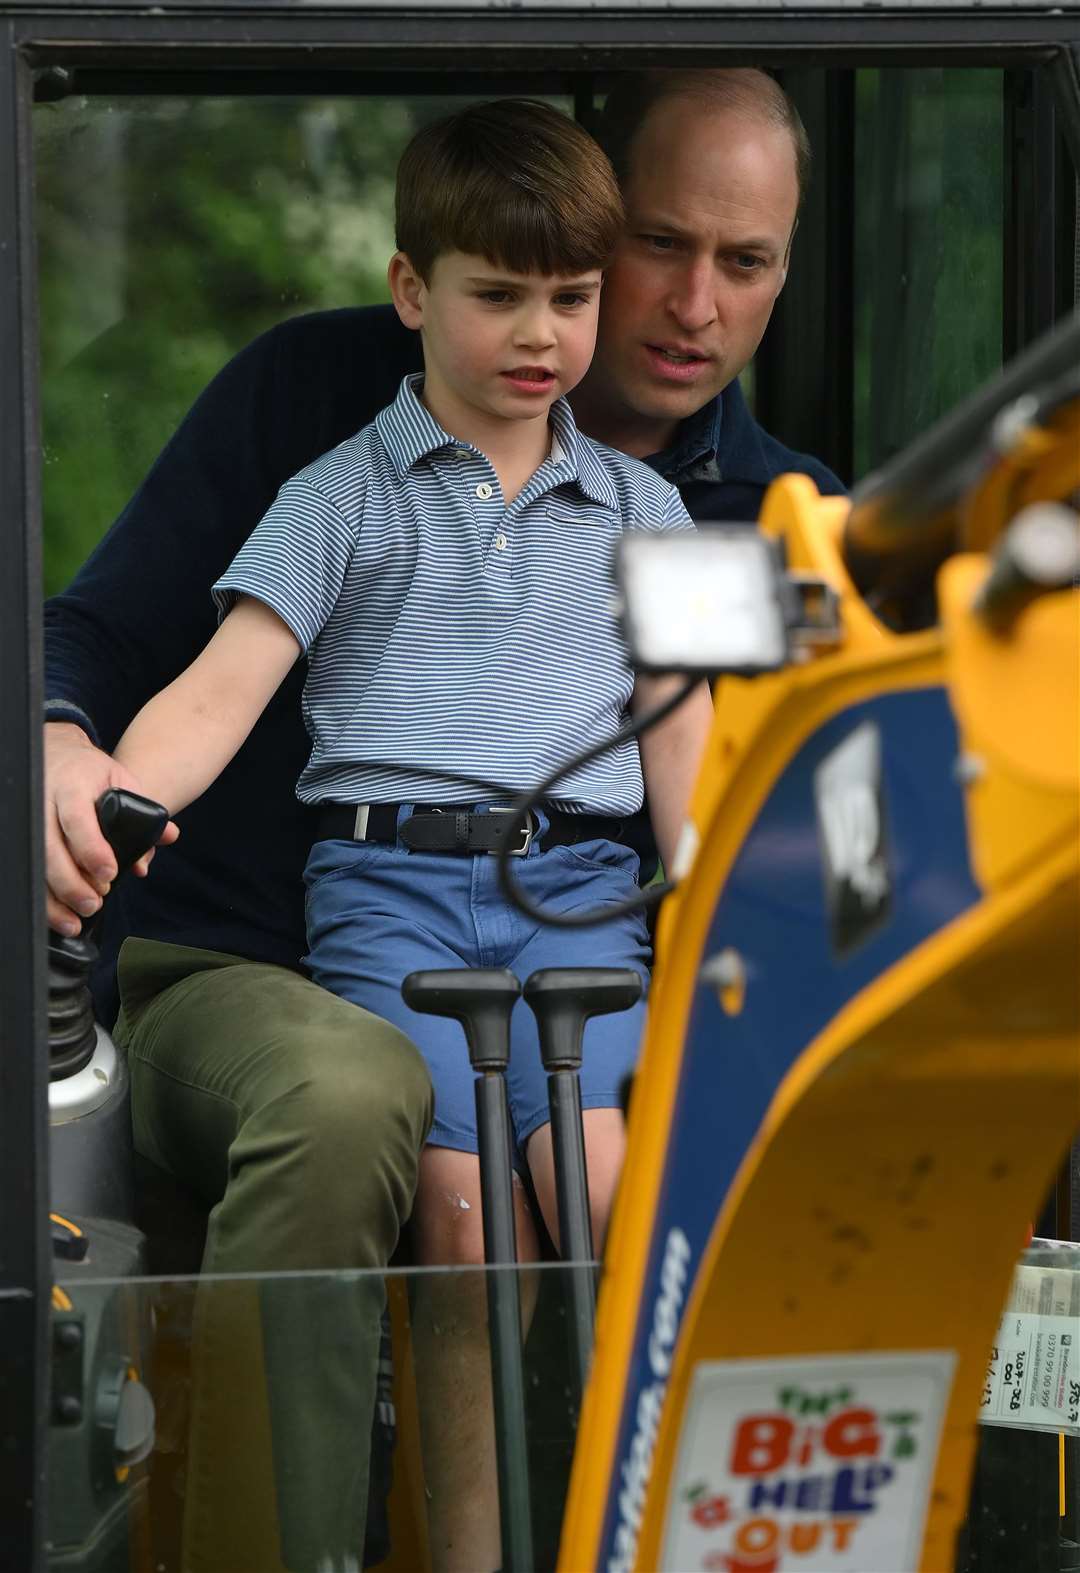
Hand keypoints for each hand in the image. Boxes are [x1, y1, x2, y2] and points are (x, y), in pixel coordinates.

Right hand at [45, 722, 179, 935]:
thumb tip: (166, 837)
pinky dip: (43, 897)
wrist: (58, 754)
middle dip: (72, 881)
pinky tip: (59, 915)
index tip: (109, 873)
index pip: (77, 818)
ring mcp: (28, 818)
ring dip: (55, 896)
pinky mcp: (22, 834)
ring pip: (34, 863)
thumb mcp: (123, 781)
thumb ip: (144, 812)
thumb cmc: (94, 773)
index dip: (91, 848)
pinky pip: (27, 870)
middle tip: (94, 903)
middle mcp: (44, 800)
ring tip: (77, 918)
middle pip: (50, 846)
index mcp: (73, 784)